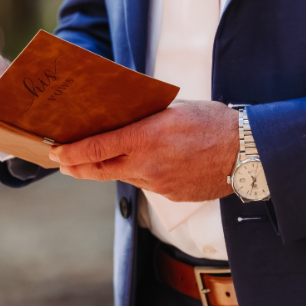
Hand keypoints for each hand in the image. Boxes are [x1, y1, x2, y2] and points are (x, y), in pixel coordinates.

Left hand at [48, 100, 238, 201]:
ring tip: (96, 160)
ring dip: (108, 168)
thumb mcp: (174, 109)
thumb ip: (144, 118)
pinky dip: (139, 173)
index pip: (97, 148)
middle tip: (62, 163)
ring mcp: (159, 184)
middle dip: (77, 167)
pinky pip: (147, 183)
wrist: (249, 153)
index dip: (72, 153)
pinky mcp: (171, 195)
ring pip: (124, 177)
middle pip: (101, 170)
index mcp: (146, 138)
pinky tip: (144, 164)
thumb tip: (121, 118)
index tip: (55, 153)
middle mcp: (148, 164)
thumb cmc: (213, 122)